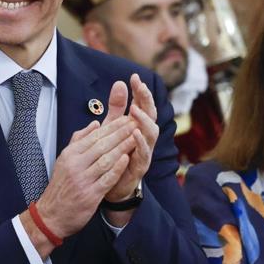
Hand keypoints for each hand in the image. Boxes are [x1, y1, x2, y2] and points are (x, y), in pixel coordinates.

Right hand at [33, 115, 135, 239]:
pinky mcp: (90, 195)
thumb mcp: (64, 160)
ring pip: (106, 160)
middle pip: (102, 145)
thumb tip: (94, 124)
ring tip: (136, 138)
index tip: (126, 119)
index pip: (94, 136)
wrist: (51, 215)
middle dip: (120, 133)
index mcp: (70, 155)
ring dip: (122, 147)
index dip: (112, 127)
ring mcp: (82, 180)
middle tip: (135, 123)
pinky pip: (106, 179)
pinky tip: (127, 159)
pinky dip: (117, 168)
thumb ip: (79, 141)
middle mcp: (75, 165)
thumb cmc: (61, 187)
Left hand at [103, 74, 158, 202]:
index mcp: (138, 126)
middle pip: (151, 115)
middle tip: (140, 86)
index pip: (142, 105)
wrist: (112, 186)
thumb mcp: (113, 128)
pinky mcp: (141, 166)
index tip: (134, 76)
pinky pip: (143, 153)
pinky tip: (134, 133)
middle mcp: (145, 137)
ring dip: (144, 120)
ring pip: (151, 133)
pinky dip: (140, 142)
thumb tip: (120, 83)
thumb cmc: (115, 155)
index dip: (140, 91)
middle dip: (146, 100)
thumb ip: (117, 107)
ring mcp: (145, 151)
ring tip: (135, 109)